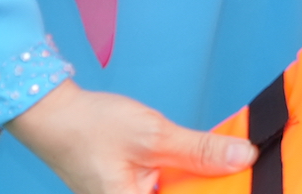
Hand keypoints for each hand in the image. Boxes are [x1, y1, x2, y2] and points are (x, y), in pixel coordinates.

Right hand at [5, 78, 254, 193]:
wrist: (54, 115)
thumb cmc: (93, 128)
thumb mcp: (155, 136)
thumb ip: (200, 151)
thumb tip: (245, 158)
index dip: (219, 191)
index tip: (247, 182)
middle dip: (211, 184)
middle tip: (242, 165)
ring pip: (176, 192)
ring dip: (198, 180)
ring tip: (231, 164)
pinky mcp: (130, 191)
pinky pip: (166, 188)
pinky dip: (185, 176)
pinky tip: (206, 162)